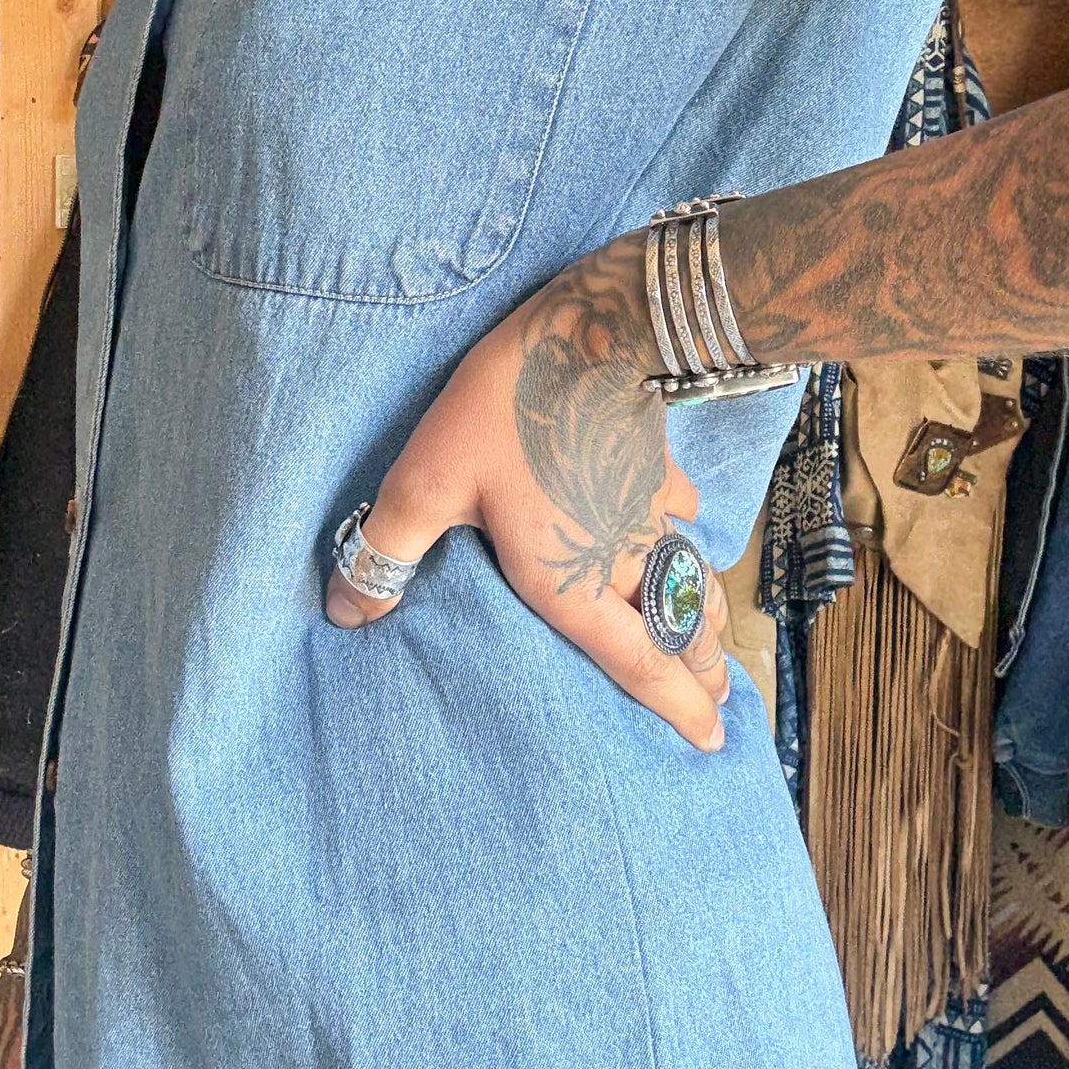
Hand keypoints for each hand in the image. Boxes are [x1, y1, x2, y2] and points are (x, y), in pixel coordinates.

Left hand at [323, 234, 731, 748]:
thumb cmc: (502, 412)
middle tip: (724, 707)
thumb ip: (386, 553)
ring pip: (690, 577)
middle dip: (704, 674)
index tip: (711, 741)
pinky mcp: (655, 462)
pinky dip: (687, 533)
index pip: (635, 662)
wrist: (587, 327)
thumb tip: (344, 613)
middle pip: (679, 630)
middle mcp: (622, 558)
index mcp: (571, 583)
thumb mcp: (425, 484)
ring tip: (716, 644)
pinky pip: (679, 511)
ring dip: (706, 617)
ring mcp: (647, 510)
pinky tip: (683, 527)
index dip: (676, 707)